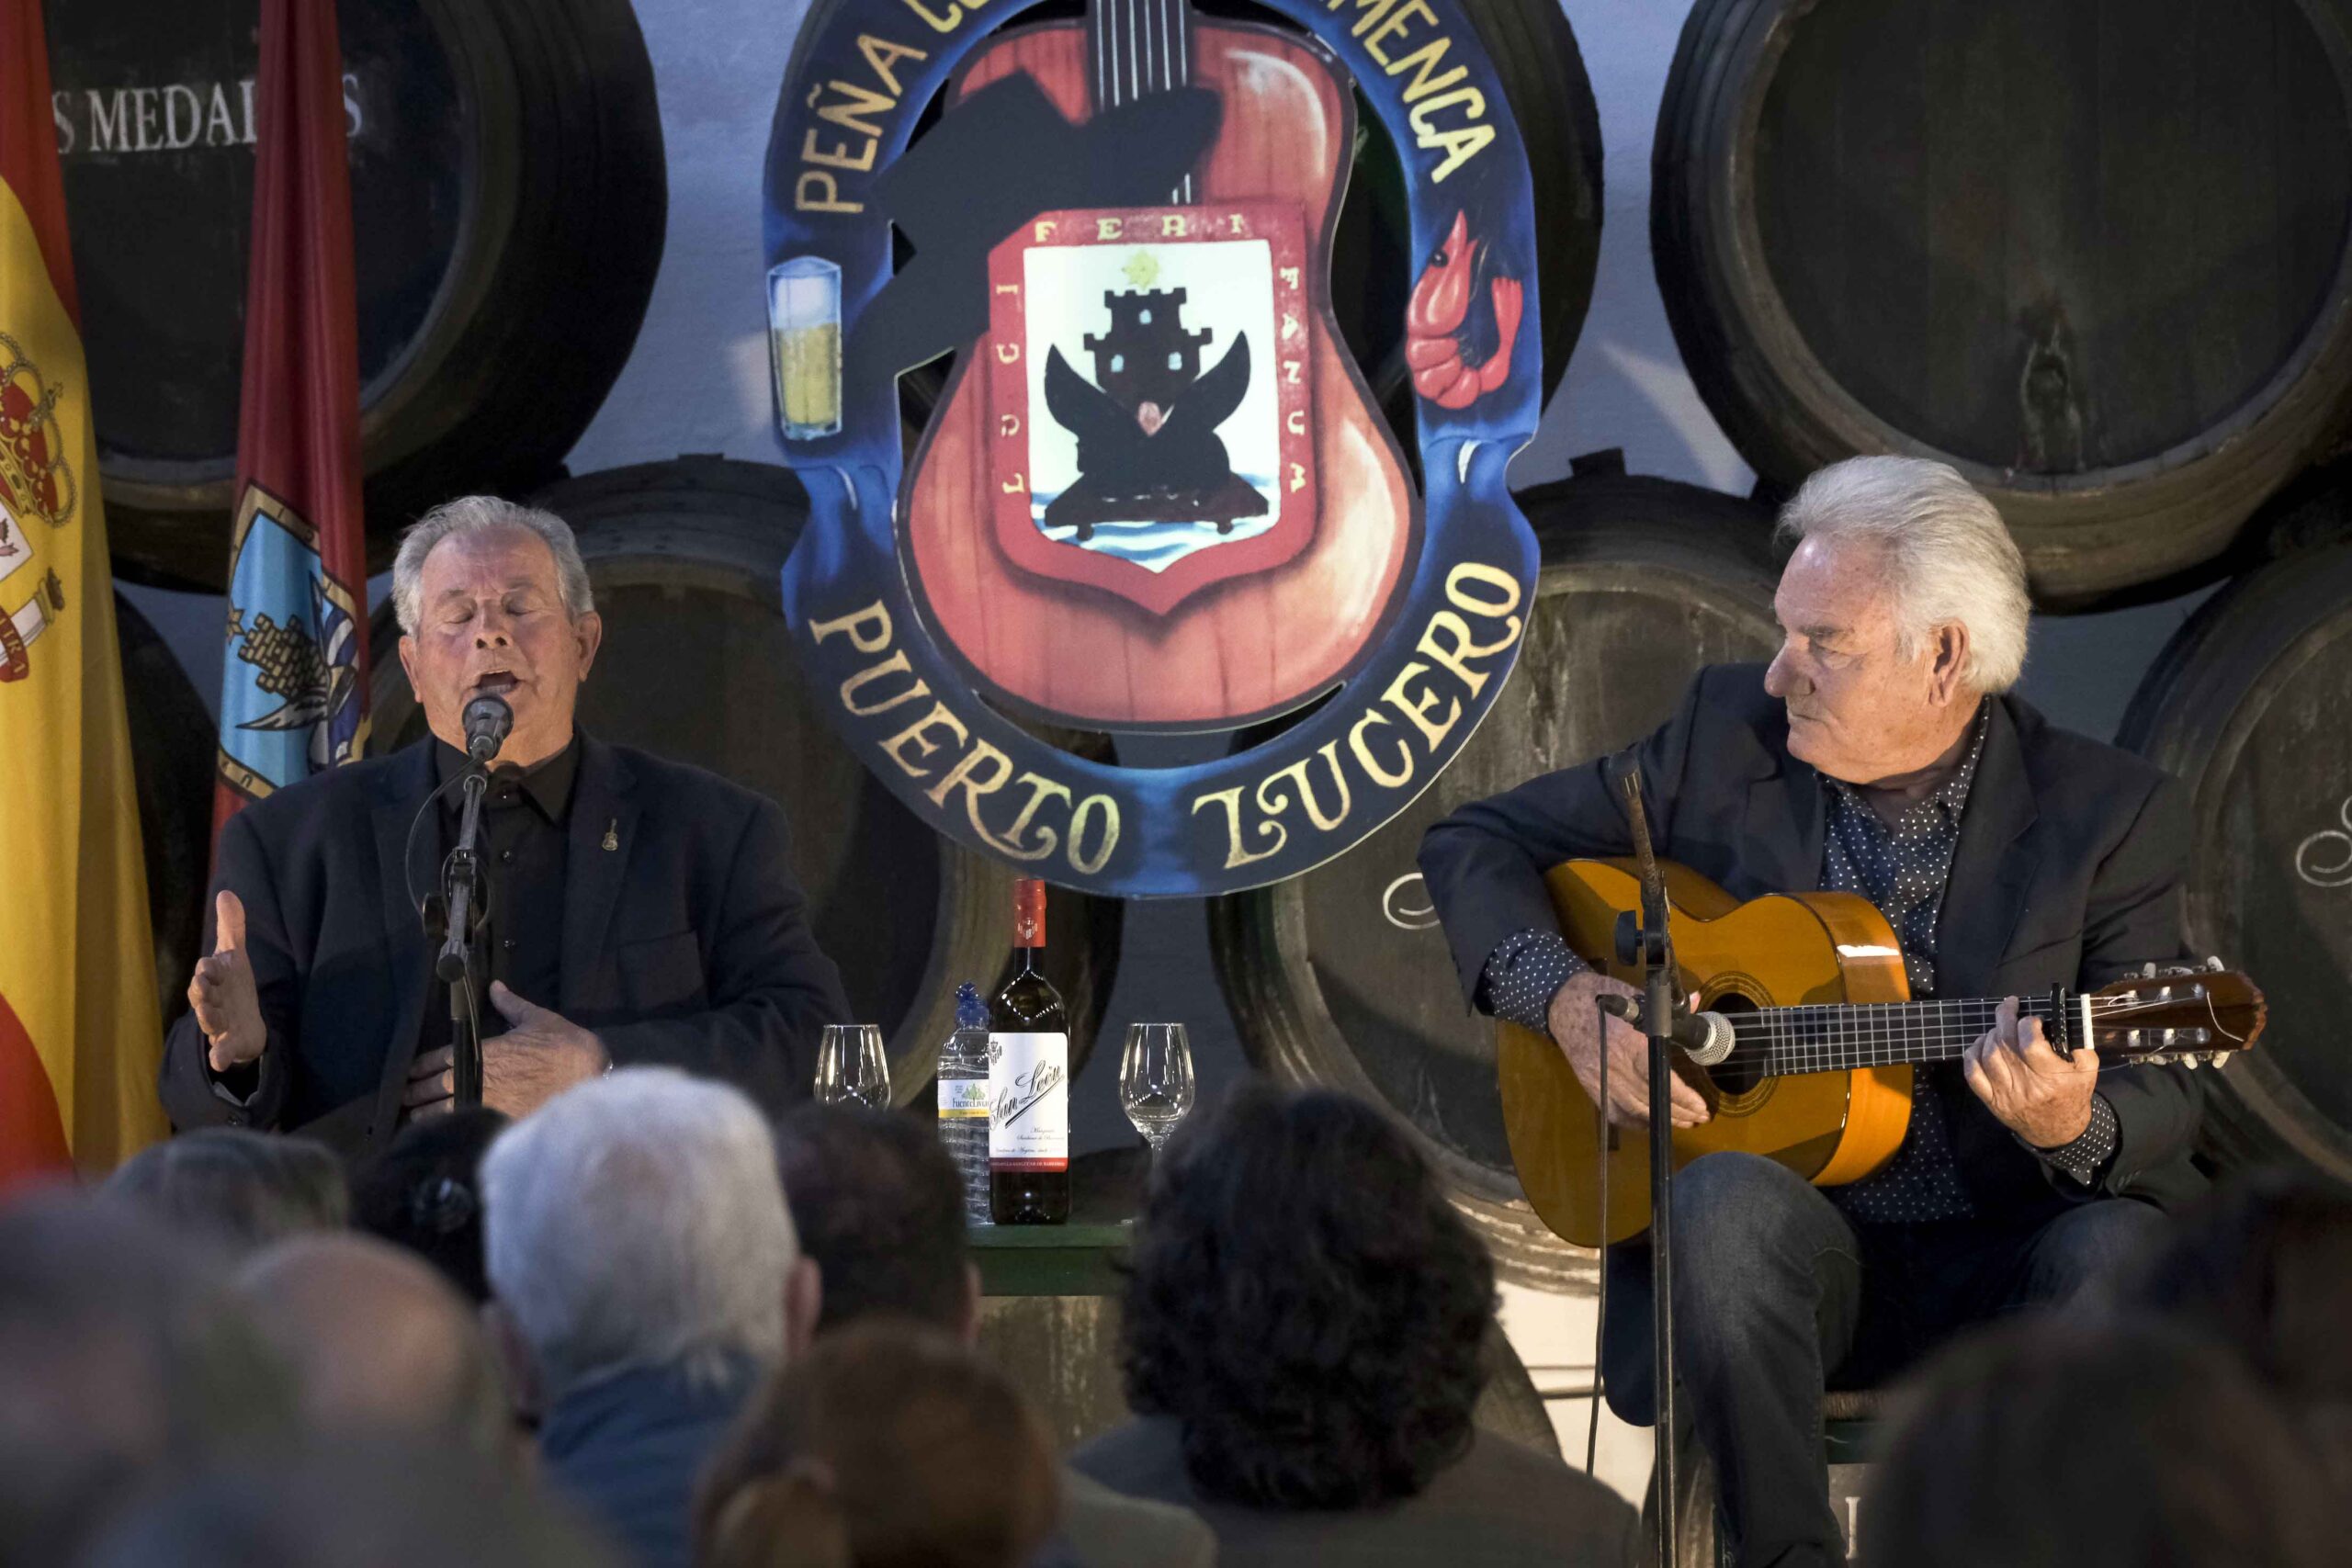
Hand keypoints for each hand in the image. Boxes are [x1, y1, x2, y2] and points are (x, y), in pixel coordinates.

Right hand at [188, 890, 266, 1072]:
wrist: (244, 1022)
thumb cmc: (233, 986)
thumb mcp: (235, 956)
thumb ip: (232, 927)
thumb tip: (226, 892)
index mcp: (213, 980)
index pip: (208, 972)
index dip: (209, 968)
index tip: (210, 964)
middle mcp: (212, 1001)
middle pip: (202, 996)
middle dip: (202, 991)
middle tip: (203, 984)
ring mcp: (219, 1024)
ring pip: (210, 1021)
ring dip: (208, 1017)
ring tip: (209, 1014)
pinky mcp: (230, 1043)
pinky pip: (221, 1051)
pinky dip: (219, 1056)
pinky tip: (218, 1061)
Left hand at [402, 985, 606, 1121]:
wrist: (586, 1076)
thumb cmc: (563, 1046)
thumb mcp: (538, 1019)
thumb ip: (511, 1004)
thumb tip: (494, 986)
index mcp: (480, 1051)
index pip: (436, 1059)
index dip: (418, 1068)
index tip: (410, 1073)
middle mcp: (475, 1078)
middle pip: (430, 1089)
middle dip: (415, 1093)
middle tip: (406, 1097)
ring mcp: (483, 1104)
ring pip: (439, 1112)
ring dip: (425, 1114)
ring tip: (417, 1118)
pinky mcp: (495, 1123)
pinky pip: (460, 1128)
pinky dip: (447, 1130)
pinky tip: (442, 1133)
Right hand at [1543, 970, 1710, 1129]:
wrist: (1563, 1004)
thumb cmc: (1601, 999)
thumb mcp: (1635, 997)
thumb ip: (1667, 1007)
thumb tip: (1695, 1000)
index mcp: (1630, 1043)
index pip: (1659, 1078)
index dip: (1682, 1096)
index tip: (1701, 1105)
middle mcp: (1616, 1066)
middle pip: (1652, 1097)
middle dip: (1680, 1111)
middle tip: (1700, 1117)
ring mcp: (1602, 1080)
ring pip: (1636, 1109)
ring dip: (1663, 1119)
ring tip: (1685, 1122)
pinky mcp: (1592, 1086)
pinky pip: (1615, 1113)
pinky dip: (1635, 1122)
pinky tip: (1652, 1123)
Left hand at [1962, 995, 2097, 1147]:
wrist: (2059, 1131)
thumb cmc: (2073, 1095)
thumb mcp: (2087, 1070)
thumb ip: (2079, 1044)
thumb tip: (2060, 1019)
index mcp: (2051, 1077)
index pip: (2030, 1043)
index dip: (2028, 1024)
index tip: (2033, 1019)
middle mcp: (2026, 1086)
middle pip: (2005, 1044)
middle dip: (2005, 1017)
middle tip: (2009, 1005)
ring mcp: (2005, 1094)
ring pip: (1988, 1056)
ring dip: (1991, 1035)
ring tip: (2000, 1027)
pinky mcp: (1991, 1101)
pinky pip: (1972, 1075)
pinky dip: (1972, 1055)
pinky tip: (1981, 1043)